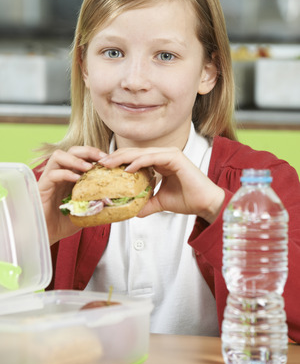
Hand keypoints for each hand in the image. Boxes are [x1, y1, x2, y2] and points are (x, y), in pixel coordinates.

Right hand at [38, 146, 103, 244]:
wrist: (45, 233)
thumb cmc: (63, 222)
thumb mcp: (86, 212)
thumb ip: (97, 205)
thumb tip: (114, 202)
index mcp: (71, 176)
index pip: (83, 156)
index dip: (96, 154)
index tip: (109, 159)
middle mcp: (61, 173)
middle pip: (72, 150)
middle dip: (88, 151)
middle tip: (102, 159)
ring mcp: (50, 179)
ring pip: (59, 156)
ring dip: (76, 159)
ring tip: (88, 167)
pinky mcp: (42, 187)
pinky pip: (52, 174)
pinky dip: (65, 173)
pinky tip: (76, 179)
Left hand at [99, 147, 224, 223]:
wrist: (205, 204)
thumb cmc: (187, 200)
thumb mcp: (160, 202)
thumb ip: (146, 203)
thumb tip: (131, 211)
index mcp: (160, 162)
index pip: (136, 158)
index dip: (119, 161)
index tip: (104, 169)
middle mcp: (164, 155)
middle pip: (135, 153)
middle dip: (116, 157)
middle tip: (100, 163)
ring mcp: (170, 154)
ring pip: (141, 153)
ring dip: (123, 157)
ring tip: (108, 164)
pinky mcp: (175, 157)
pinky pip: (153, 157)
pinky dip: (139, 161)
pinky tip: (127, 168)